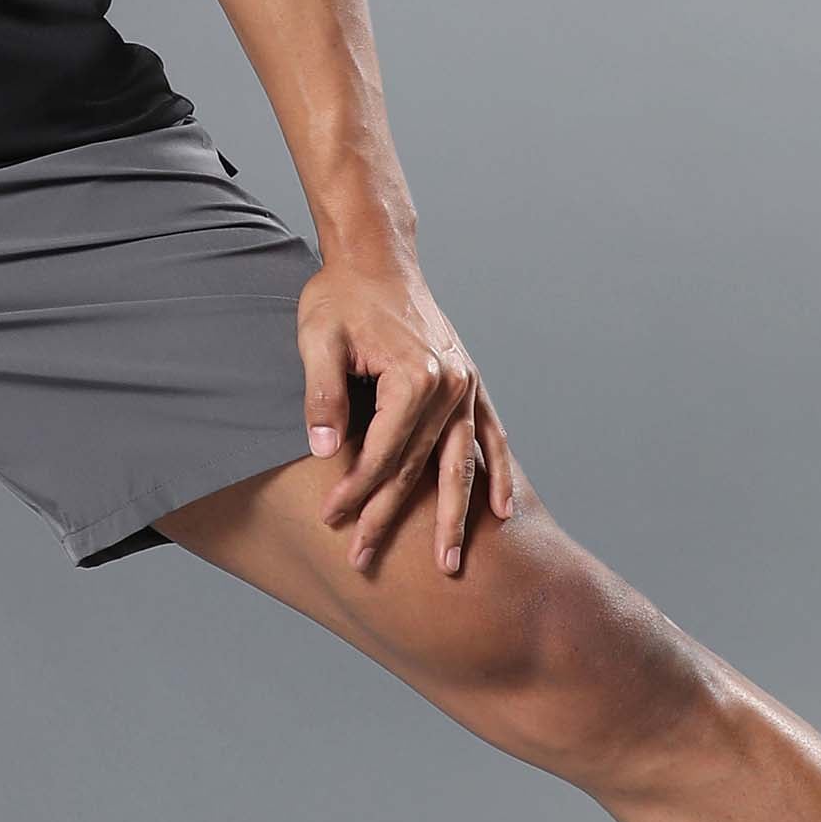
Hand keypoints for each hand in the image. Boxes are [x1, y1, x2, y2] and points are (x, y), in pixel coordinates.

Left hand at [298, 252, 515, 578]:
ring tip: (450, 563)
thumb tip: (323, 451)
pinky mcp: (471, 383)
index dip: (355, 490)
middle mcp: (450, 384)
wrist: (376, 258)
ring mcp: (466, 386)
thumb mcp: (318, 339)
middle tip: (365, 560)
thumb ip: (322, 394)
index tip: (331, 520)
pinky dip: (500, 473)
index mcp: (414, 374)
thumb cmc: (340, 297)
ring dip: (454, 517)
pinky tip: (502, 511)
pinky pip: (492, 437)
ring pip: (460, 464)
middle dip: (390, 518)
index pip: (382, 452)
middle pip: (418, 468)